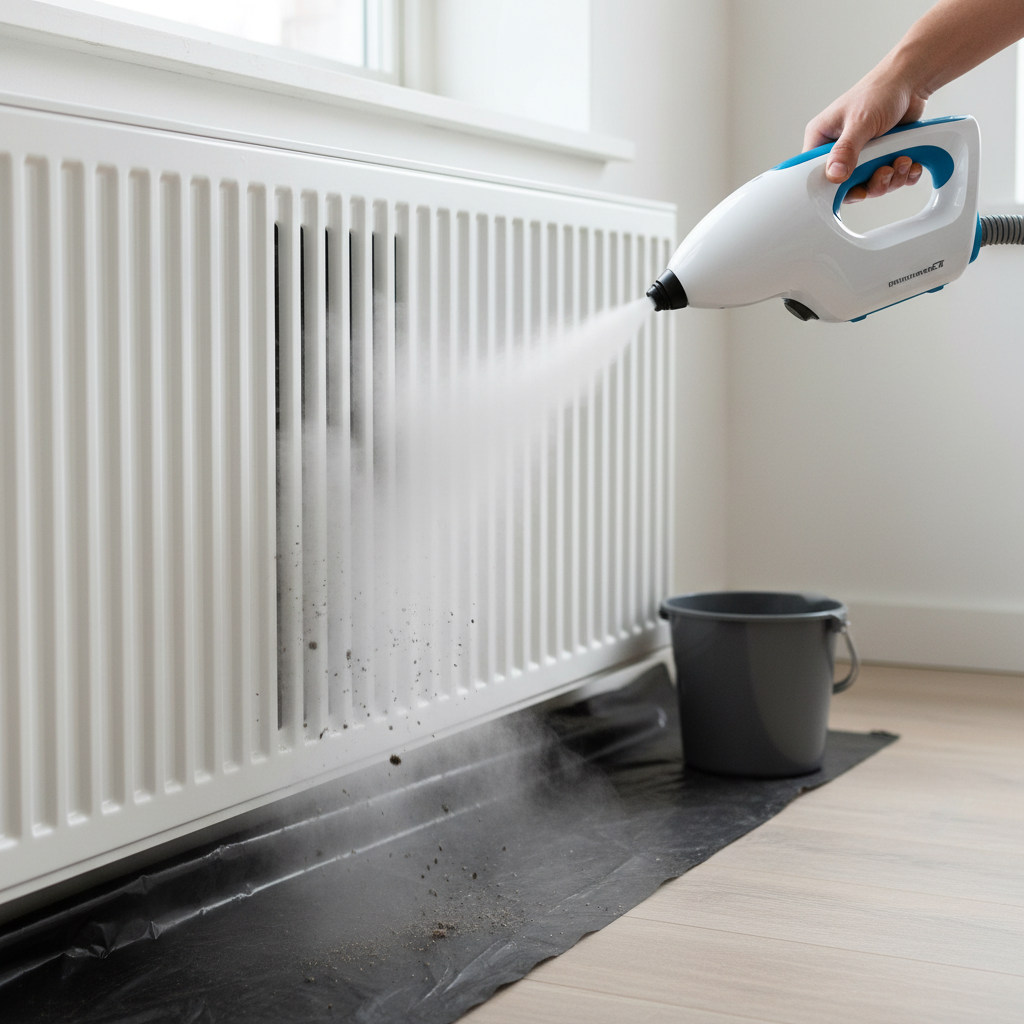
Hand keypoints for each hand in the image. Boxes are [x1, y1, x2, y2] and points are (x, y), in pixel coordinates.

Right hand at [804, 69, 925, 203]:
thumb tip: (834, 175)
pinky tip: (911, 163)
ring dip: (892, 178)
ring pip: (871, 184)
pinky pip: (890, 178)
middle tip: (885, 171)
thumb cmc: (880, 91)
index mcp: (822, 140)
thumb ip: (846, 150)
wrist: (911, 81)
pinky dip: (904, 175)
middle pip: (848, 186)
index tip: (855, 190)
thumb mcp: (860, 121)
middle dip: (872, 184)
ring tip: (903, 160)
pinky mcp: (881, 157)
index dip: (833, 189)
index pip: (817, 175)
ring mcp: (861, 156)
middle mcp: (839, 151)